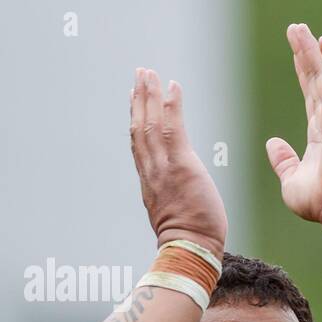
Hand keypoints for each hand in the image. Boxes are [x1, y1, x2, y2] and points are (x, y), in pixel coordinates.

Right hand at [129, 68, 226, 256]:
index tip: (133, 99)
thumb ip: (170, 197)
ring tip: (149, 73)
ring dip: (150, 95)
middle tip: (140, 74)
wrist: (189, 249)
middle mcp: (152, 171)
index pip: (138, 144)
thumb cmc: (187, 239)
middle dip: (139, 98)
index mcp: (149, 181)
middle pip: (140, 127)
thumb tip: (178, 194)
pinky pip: (173, 129)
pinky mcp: (181, 166)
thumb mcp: (171, 214)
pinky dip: (171, 106)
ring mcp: (164, 167)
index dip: (135, 118)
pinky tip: (173, 87)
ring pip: (151, 123)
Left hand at [265, 23, 321, 225]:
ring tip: (300, 28)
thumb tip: (272, 143)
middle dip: (305, 53)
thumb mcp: (291, 179)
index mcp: (320, 134)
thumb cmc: (320, 201)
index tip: (295, 53)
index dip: (302, 72)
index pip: (310, 95)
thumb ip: (283, 160)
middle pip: (315, 79)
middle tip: (296, 29)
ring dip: (312, 50)